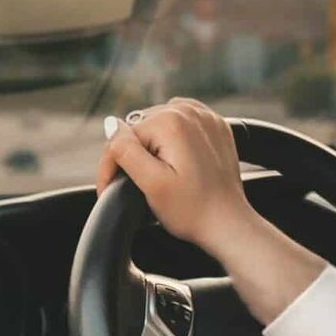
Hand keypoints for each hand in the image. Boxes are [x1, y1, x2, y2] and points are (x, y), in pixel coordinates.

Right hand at [95, 98, 326, 323]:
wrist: (228, 224)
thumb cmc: (192, 210)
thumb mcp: (151, 183)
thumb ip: (125, 151)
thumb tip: (110, 124)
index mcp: (171, 121)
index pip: (123, 137)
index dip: (110, 166)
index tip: (108, 191)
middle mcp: (189, 111)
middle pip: (140, 128)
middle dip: (132, 154)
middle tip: (134, 186)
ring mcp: (205, 117)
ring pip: (159, 124)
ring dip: (152, 146)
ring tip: (156, 174)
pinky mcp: (215, 128)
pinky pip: (182, 124)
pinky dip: (173, 139)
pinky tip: (174, 161)